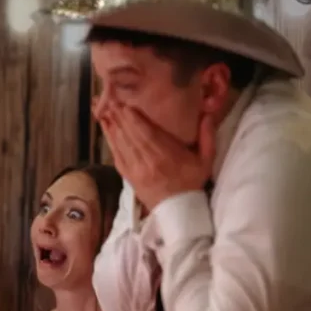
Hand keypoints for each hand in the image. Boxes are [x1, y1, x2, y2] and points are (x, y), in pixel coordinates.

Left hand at [98, 103, 214, 211]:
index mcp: (166, 156)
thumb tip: (208, 114)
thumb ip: (208, 137)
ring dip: (111, 125)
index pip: (147, 134)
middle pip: (130, 136)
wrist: (178, 211)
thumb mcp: (205, 161)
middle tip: (109, 99)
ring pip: (121, 144)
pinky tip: (105, 128)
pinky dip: (110, 141)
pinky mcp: (129, 176)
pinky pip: (117, 155)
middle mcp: (148, 161)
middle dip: (118, 116)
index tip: (125, 104)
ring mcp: (136, 169)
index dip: (134, 119)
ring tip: (102, 108)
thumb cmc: (191, 183)